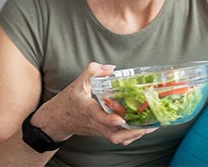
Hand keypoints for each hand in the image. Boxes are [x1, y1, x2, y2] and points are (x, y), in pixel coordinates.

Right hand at [32, 62, 157, 145]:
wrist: (57, 120)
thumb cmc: (68, 100)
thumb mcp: (78, 82)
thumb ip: (93, 70)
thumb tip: (112, 67)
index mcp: (87, 110)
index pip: (99, 117)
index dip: (110, 120)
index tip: (120, 119)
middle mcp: (95, 123)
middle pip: (114, 135)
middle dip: (132, 133)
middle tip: (148, 126)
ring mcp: (99, 130)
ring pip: (117, 139)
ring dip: (134, 135)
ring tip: (150, 127)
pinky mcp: (102, 133)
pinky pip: (117, 138)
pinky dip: (130, 136)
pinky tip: (141, 127)